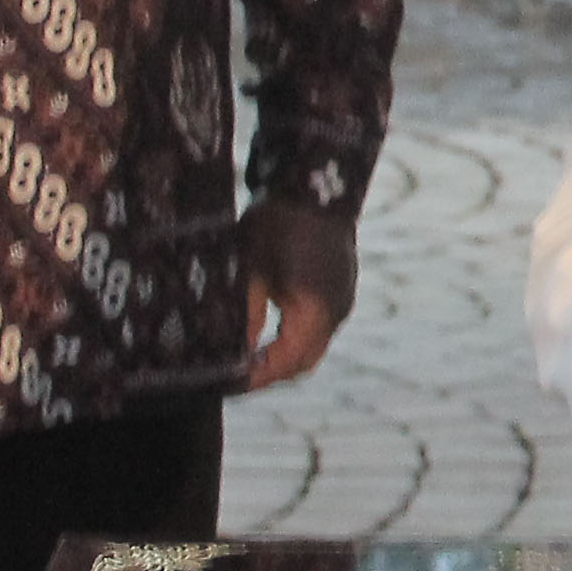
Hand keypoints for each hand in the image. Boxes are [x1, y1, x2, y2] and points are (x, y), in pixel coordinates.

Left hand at [242, 200, 357, 389]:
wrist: (313, 186)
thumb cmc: (279, 224)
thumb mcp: (252, 271)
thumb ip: (246, 316)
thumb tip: (232, 354)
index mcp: (316, 311)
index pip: (286, 362)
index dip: (257, 377)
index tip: (229, 384)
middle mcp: (336, 313)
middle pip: (303, 362)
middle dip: (270, 373)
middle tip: (235, 375)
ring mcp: (342, 301)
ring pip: (312, 346)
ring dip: (282, 355)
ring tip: (247, 356)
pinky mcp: (340, 290)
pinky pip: (317, 327)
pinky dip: (293, 337)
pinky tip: (268, 331)